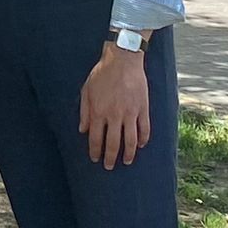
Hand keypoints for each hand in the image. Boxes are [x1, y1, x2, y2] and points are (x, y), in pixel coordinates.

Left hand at [78, 44, 150, 168]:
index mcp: (98, 112)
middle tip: (109, 166)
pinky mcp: (143, 109)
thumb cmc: (102, 74)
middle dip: (110, 158)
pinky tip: (140, 146)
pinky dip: (143, 139)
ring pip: (131, 140)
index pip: (96, 139)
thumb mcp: (86, 91)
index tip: (95, 159)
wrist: (123, 60)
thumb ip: (84, 112)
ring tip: (126, 162)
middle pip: (113, 143)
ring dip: (128, 154)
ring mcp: (131, 113)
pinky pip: (145, 129)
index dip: (95, 151)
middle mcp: (114, 116)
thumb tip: (83, 131)